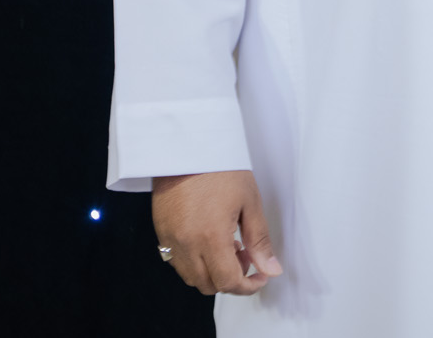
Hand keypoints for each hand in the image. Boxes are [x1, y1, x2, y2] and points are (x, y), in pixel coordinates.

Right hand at [152, 170, 282, 295]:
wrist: (187, 146)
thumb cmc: (220, 168)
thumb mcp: (249, 202)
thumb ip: (259, 240)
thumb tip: (271, 268)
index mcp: (210, 237)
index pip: (228, 282)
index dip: (248, 286)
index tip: (261, 276)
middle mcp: (186, 244)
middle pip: (208, 285)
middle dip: (231, 279)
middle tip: (246, 256)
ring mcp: (170, 240)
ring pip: (191, 277)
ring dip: (211, 272)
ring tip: (228, 246)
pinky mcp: (161, 232)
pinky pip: (177, 262)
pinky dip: (195, 262)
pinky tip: (208, 240)